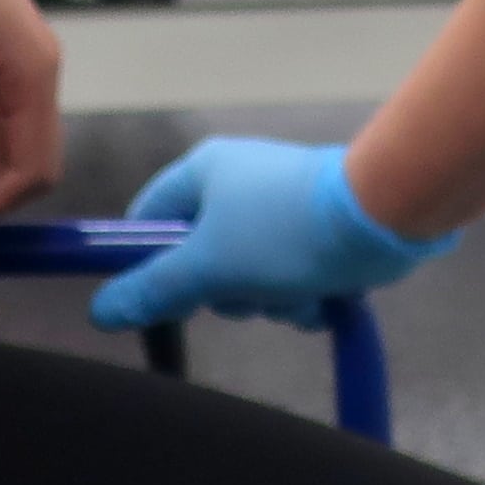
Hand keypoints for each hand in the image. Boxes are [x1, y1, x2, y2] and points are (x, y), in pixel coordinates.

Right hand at [87, 134, 452, 332]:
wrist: (385, 213)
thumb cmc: (285, 231)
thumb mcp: (209, 266)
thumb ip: (154, 290)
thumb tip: (100, 312)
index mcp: (203, 172)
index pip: (148, 220)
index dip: (150, 263)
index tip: (163, 299)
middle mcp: (239, 182)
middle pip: (202, 257)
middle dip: (228, 291)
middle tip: (246, 291)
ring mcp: (282, 205)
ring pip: (251, 275)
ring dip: (271, 299)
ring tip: (298, 292)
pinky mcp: (320, 228)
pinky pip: (292, 274)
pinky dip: (304, 293)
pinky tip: (324, 296)